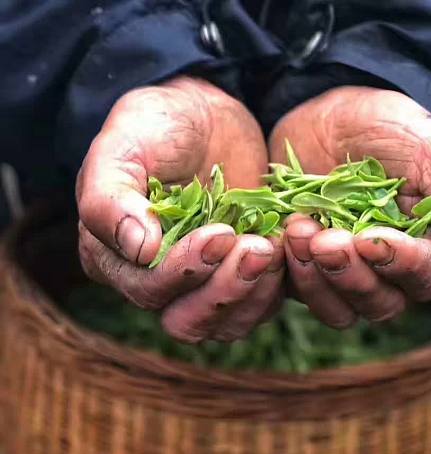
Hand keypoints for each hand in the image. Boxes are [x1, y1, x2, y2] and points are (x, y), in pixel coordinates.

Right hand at [77, 76, 283, 342]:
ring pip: (224, 325)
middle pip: (186, 321)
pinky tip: (286, 251)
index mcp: (114, 259)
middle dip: (224, 290)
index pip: (147, 290)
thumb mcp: (124, 145)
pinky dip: (275, 287)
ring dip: (253, 293)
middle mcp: (155, 285)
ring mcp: (200, 288)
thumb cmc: (156, 127)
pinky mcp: (239, 283)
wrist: (205, 117)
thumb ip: (111, 196)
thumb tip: (138, 250)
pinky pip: (257, 309)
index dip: (184, 271)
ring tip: (273, 248)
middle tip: (257, 248)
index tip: (220, 233)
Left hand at [269, 87, 430, 327]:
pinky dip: (285, 273)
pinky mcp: (305, 270)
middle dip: (352, 275)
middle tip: (325, 238)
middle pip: (380, 304)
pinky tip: (279, 236)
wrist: (327, 114)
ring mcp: (344, 276)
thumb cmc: (390, 128)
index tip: (373, 238)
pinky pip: (295, 295)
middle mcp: (388, 273)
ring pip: (338, 310)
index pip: (427, 277)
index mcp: (428, 248)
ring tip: (298, 229)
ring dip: (316, 279)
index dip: (402, 264)